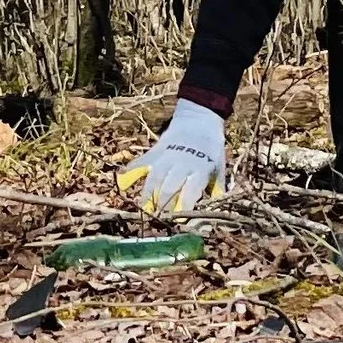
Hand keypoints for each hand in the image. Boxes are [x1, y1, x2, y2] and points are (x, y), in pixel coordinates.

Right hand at [118, 99, 225, 213]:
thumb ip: (217, 189)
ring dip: (148, 196)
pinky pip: (140, 164)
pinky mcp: (154, 152)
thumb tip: (216, 210)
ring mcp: (165, 157)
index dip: (185, 207)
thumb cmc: (211, 148)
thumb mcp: (219, 167)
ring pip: (153, 179)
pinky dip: (130, 174)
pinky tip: (123, 186)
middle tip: (159, 221)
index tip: (180, 222)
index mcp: (200, 169)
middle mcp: (181, 164)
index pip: (190, 191)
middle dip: (163, 206)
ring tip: (144, 210)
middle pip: (168, 188)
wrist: (199, 119)